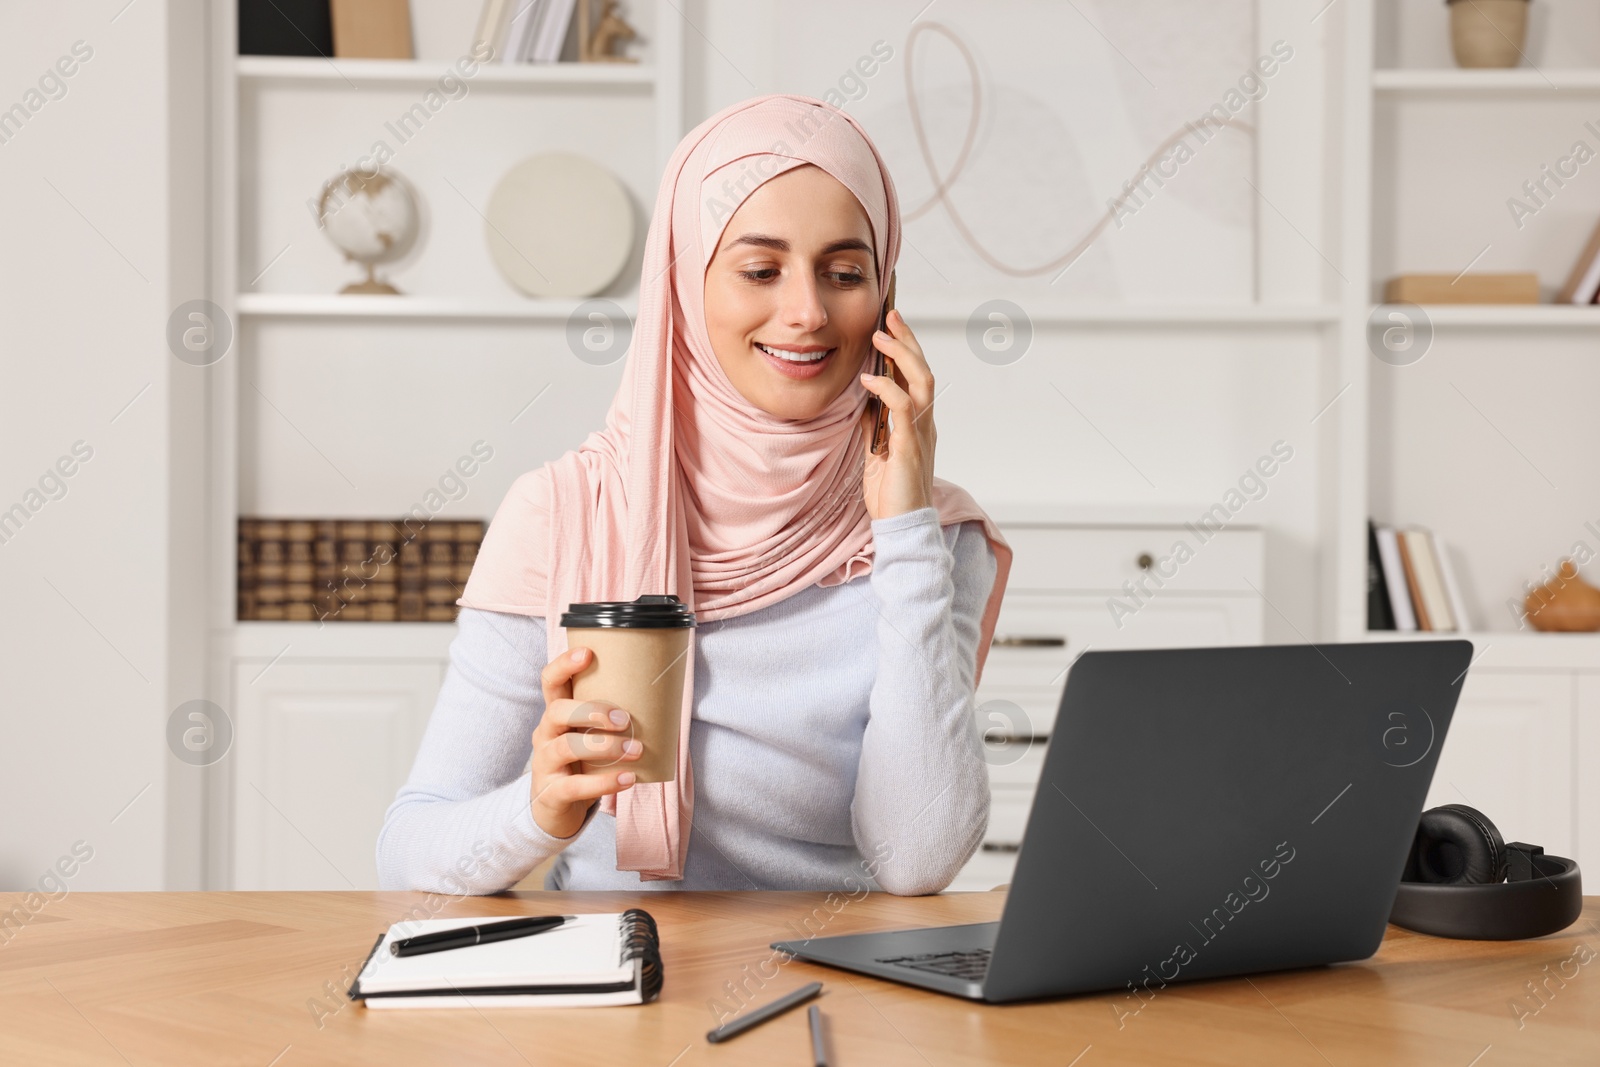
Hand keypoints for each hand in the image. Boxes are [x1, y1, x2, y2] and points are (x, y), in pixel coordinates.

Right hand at [529, 646, 641, 838]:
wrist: (555, 809)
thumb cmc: (581, 763)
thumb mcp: (589, 735)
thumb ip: (611, 717)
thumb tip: (664, 695)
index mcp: (555, 713)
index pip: (550, 681)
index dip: (564, 665)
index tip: (588, 653)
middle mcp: (545, 734)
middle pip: (557, 711)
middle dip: (592, 710)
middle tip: (624, 719)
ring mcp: (545, 763)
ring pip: (566, 747)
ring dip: (606, 747)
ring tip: (636, 750)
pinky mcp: (552, 793)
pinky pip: (575, 786)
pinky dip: (605, 782)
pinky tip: (629, 778)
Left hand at [858, 308, 935, 519]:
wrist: (902, 526)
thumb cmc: (891, 494)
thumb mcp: (877, 453)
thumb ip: (875, 426)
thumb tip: (863, 401)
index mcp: (919, 424)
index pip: (917, 377)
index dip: (907, 349)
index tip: (890, 325)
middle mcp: (925, 424)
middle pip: (924, 370)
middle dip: (907, 340)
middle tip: (889, 315)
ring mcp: (921, 433)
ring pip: (921, 381)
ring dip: (901, 355)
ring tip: (880, 336)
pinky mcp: (911, 446)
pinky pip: (904, 407)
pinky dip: (886, 388)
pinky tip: (867, 379)